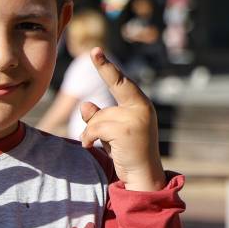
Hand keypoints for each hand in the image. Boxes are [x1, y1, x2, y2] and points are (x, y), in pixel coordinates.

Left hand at [78, 48, 167, 191]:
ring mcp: (135, 118)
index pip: (121, 82)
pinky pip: (95, 129)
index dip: (106, 66)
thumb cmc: (128, 152)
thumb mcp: (112, 131)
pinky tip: (97, 147)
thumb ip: (99, 116)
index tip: (95, 50)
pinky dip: (89, 138)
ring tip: (107, 146)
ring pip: (97, 118)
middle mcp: (141, 107)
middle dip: (98, 99)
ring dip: (93, 134)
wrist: (143, 177)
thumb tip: (85, 105)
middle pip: (103, 107)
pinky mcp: (126, 130)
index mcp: (140, 104)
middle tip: (94, 66)